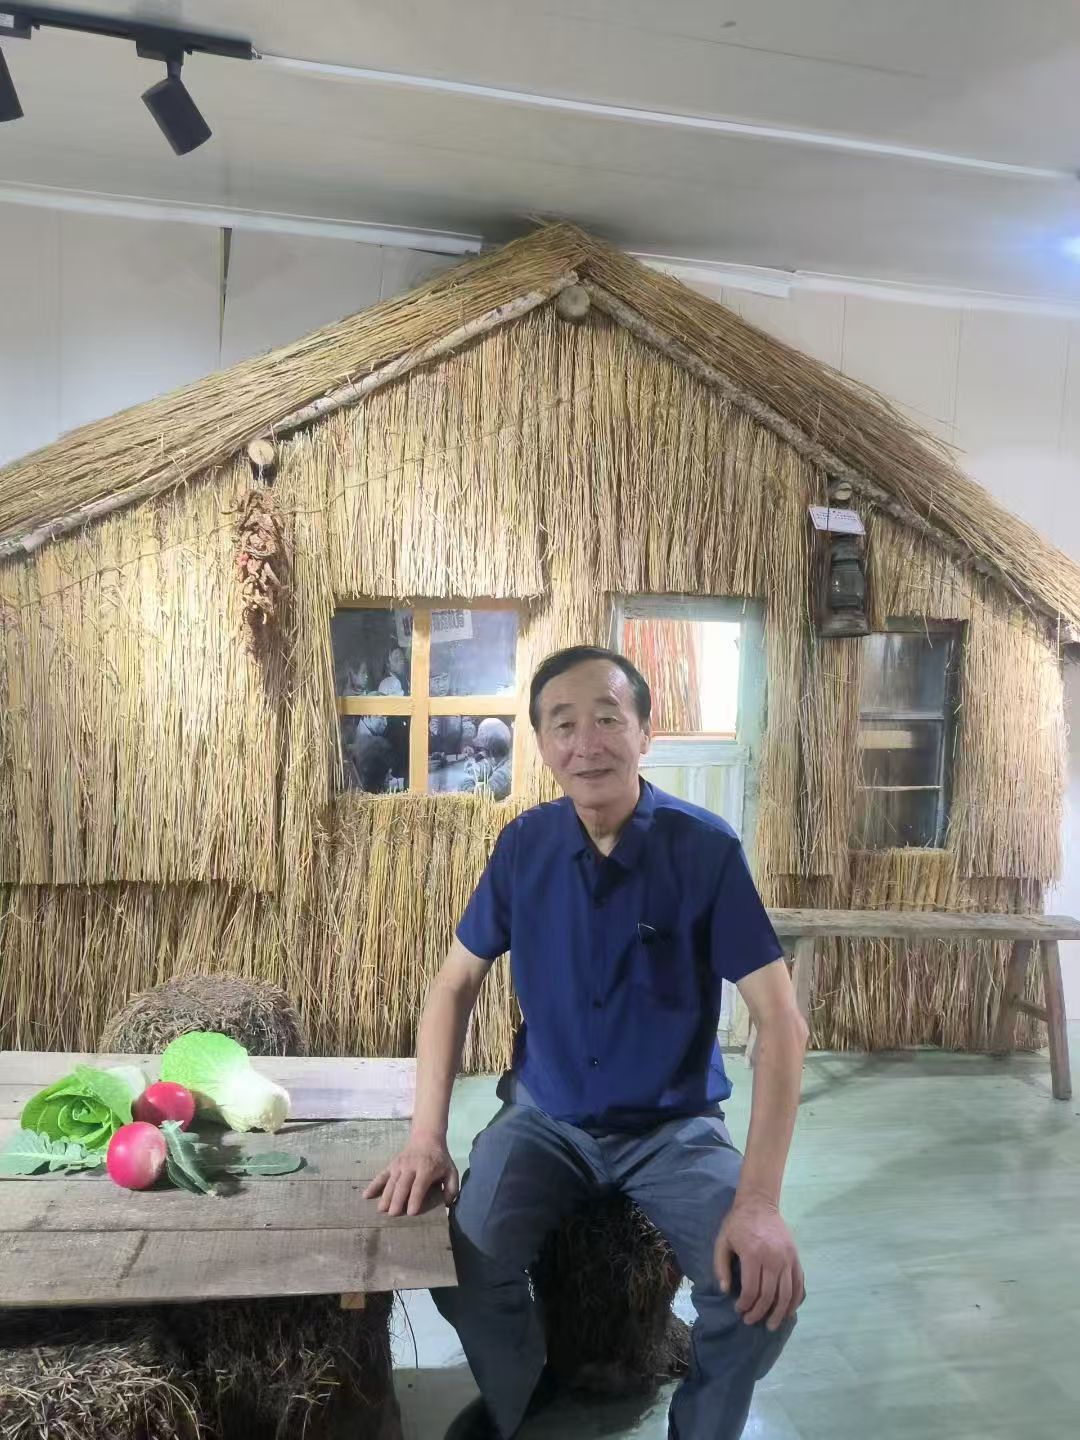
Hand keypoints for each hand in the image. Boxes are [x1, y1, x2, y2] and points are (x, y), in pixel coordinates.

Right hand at [363, 1134, 459, 1216]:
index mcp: (427, 1168)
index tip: (411, 1212)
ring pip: (391, 1182)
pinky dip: (373, 1185)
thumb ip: (452, 1187)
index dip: (415, 1198)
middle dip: (397, 1199)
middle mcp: (411, 1166)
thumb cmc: (440, 1159)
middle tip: (393, 1215)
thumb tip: (447, 1204)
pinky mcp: (392, 1165)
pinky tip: (366, 1195)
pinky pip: (381, 1175)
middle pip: (403, 1184)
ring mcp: (399, 1165)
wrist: (427, 1138)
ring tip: (381, 1210)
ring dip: (386, 1195)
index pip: (419, 1185)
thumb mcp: (451, 1170)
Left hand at [714, 1195, 804, 1330]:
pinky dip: (795, 1300)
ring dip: (779, 1313)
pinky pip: (798, 1284)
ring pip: (787, 1294)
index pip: (751, 1290)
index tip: (739, 1310)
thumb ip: (721, 1266)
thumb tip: (725, 1291)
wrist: (759, 1203)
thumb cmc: (738, 1223)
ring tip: (772, 1325)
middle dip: (760, 1312)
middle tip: (751, 1321)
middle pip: (769, 1295)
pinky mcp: (795, 1257)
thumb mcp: (722, 1241)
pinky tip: (788, 1311)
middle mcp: (773, 1258)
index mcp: (753, 1254)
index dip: (745, 1305)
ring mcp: (787, 1258)